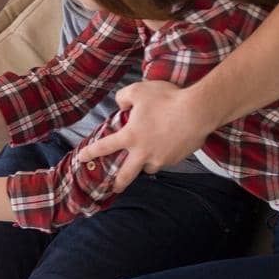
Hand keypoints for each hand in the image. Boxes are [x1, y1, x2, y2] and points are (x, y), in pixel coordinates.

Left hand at [76, 80, 219, 190]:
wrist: (197, 112)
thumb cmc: (167, 99)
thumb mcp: (139, 90)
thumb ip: (124, 97)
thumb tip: (120, 104)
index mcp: (130, 136)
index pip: (104, 146)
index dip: (91, 152)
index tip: (81, 158)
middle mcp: (143, 152)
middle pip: (126, 174)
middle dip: (118, 183)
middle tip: (114, 188)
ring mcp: (161, 159)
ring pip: (149, 167)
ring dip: (147, 163)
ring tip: (151, 153)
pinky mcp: (176, 159)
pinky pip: (167, 159)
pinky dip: (166, 153)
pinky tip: (171, 142)